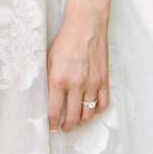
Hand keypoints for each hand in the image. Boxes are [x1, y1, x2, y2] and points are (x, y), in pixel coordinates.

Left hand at [46, 8, 108, 131]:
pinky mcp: (104, 81)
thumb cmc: (66, 40)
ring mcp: (92, 84)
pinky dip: (96, 110)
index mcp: (59, 79)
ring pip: (88, 114)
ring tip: (76, 121)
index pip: (54, 110)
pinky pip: (103, 104)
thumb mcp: (49, 59)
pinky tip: (90, 109)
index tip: (51, 126)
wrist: (85, 25)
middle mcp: (76, 84)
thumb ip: (49, 80)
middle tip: (63, 127)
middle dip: (67, 126)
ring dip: (81, 121)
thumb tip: (48, 98)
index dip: (52, 122)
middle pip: (73, 117)